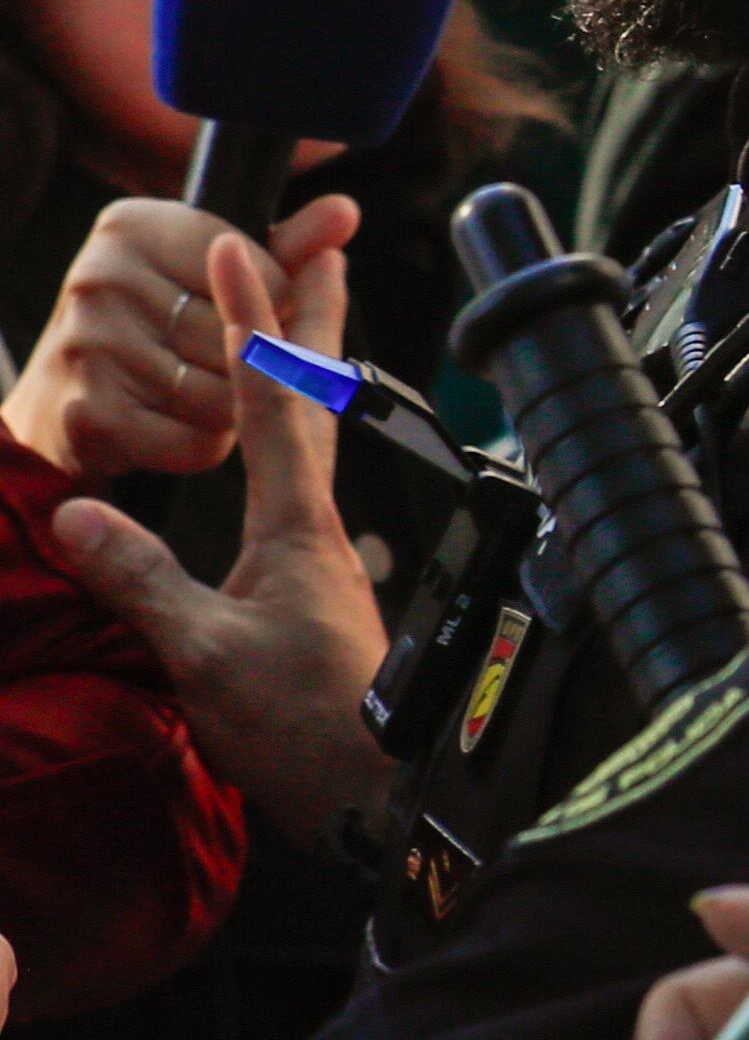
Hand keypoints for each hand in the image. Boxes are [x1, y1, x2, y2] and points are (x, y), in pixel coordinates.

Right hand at [0, 193, 355, 479]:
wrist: (66, 398)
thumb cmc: (158, 325)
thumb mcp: (214, 273)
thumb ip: (288, 246)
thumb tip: (345, 212)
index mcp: (134, 227)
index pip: (267, 274)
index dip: (282, 308)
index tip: (258, 310)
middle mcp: (102, 277)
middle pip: (247, 337)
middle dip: (257, 364)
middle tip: (221, 362)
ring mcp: (90, 346)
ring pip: (228, 393)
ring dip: (236, 409)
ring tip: (197, 391)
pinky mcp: (90, 414)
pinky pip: (196, 439)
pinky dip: (206, 444)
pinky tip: (180, 425)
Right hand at [50, 233, 393, 847]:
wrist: (378, 791)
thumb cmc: (302, 728)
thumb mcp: (202, 655)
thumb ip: (140, 580)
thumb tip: (79, 509)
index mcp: (297, 525)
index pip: (271, 400)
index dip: (252, 322)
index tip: (242, 249)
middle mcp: (321, 525)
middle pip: (316, 401)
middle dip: (308, 319)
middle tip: (319, 248)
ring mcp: (324, 555)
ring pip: (315, 439)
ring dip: (303, 371)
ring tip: (298, 319)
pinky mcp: (317, 588)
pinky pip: (301, 484)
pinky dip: (291, 437)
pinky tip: (282, 446)